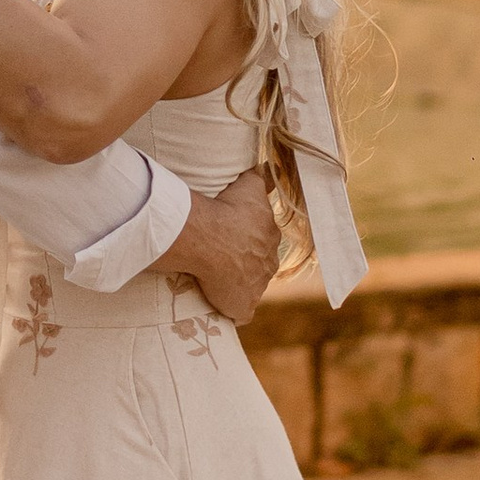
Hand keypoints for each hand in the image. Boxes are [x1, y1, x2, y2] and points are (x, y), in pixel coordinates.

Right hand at [162, 168, 279, 325]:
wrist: (208, 238)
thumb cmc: (228, 211)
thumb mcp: (249, 187)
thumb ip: (261, 178)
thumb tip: (268, 167)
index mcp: (271, 238)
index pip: (264, 241)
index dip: (249, 240)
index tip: (234, 238)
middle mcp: (269, 264)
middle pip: (260, 265)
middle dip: (246, 262)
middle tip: (222, 258)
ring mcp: (257, 287)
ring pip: (250, 286)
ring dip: (237, 284)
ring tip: (215, 279)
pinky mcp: (243, 306)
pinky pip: (240, 312)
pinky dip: (233, 309)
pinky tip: (222, 306)